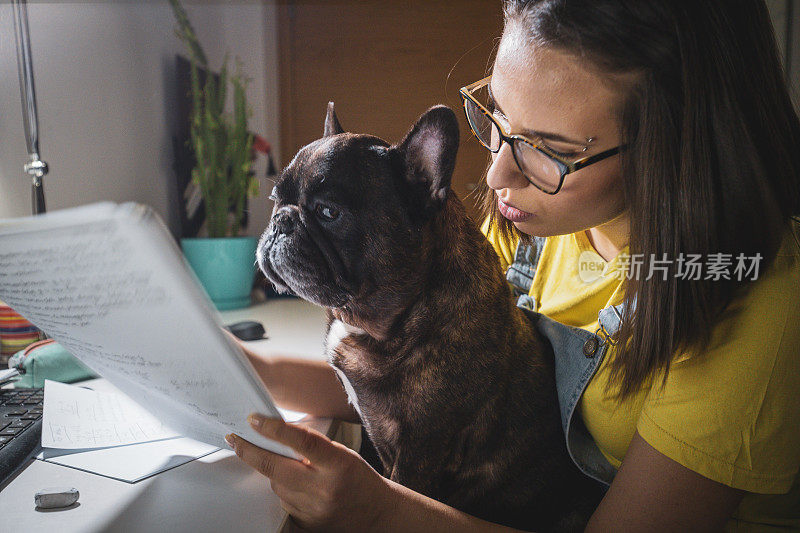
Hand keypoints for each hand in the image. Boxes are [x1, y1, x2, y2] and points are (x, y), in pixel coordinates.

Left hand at [226, 414, 390, 531]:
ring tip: (292, 467)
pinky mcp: (304, 523)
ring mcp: (311, 509)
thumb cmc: (359, 478)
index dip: (275, 429)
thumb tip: (277, 434)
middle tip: (234, 438)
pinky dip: (285, 489)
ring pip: (276, 484)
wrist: (375, 513)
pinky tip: (299, 486)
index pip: (302, 442)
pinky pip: (283, 500)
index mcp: (338, 465)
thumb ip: (312, 445)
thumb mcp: (342, 454)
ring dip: (275, 472)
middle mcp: (323, 489)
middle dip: (249, 451)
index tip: (254, 419)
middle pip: (275, 467)